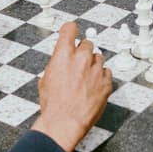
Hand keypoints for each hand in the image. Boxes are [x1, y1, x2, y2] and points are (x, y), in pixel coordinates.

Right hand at [33, 22, 111, 151]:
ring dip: (92, 65)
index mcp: (63, 54)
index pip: (70, 29)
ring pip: (98, 58)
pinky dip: (101, 77)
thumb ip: (56, 64)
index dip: (70, 30)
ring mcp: (96, 69)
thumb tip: (60, 61)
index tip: (71, 31)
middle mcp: (81, 58)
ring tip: (85, 79)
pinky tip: (92, 87)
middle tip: (78, 64)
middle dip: (82, 52)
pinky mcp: (106, 82)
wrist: (65, 122)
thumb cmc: (54, 105)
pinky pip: (106, 73)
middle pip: (87, 43)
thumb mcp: (46, 79)